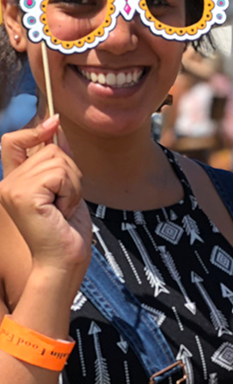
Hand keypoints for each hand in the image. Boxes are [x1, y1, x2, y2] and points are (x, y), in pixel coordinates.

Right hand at [0, 116, 90, 282]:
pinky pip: (60, 174)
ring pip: (58, 160)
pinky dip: (71, 192)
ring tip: (64, 208)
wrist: (65, 261)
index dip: (35, 129)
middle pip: (49, 149)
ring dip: (74, 185)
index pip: (13, 141)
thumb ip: (59, 160)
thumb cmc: (67, 231)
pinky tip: (63, 211)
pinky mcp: (24, 195)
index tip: (54, 122)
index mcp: (14, 181)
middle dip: (71, 174)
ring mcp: (12, 188)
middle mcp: (7, 182)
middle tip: (66, 201)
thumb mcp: (66, 188)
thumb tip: (56, 124)